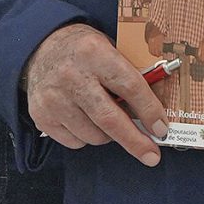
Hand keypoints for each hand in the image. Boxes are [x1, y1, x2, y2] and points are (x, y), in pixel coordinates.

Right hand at [27, 24, 167, 163]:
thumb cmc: (84, 51)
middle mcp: (71, 76)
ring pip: (94, 135)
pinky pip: (75, 142)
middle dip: (135, 141)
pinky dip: (87, 137)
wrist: (41, 48)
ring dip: (109, 136)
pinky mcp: (41, 115)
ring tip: (107, 119)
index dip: (150, 111)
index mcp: (95, 53)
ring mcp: (53, 98)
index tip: (162, 130)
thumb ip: (130, 76)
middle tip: (151, 156)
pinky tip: (86, 119)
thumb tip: (155, 114)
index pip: (130, 86)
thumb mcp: (110, 49)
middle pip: (110, 119)